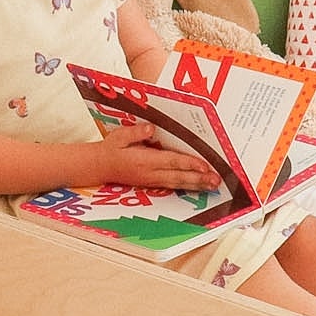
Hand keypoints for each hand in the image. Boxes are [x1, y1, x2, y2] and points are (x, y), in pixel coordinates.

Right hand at [97, 122, 218, 192]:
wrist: (98, 167)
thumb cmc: (110, 150)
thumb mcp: (118, 137)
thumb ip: (135, 133)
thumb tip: (151, 128)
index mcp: (144, 160)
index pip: (171, 161)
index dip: (188, 164)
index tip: (204, 166)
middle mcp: (150, 173)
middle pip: (179, 176)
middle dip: (199, 178)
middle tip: (216, 180)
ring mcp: (152, 180)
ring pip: (178, 183)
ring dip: (197, 185)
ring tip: (213, 185)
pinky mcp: (152, 183)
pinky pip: (173, 186)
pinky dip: (188, 186)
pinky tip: (199, 186)